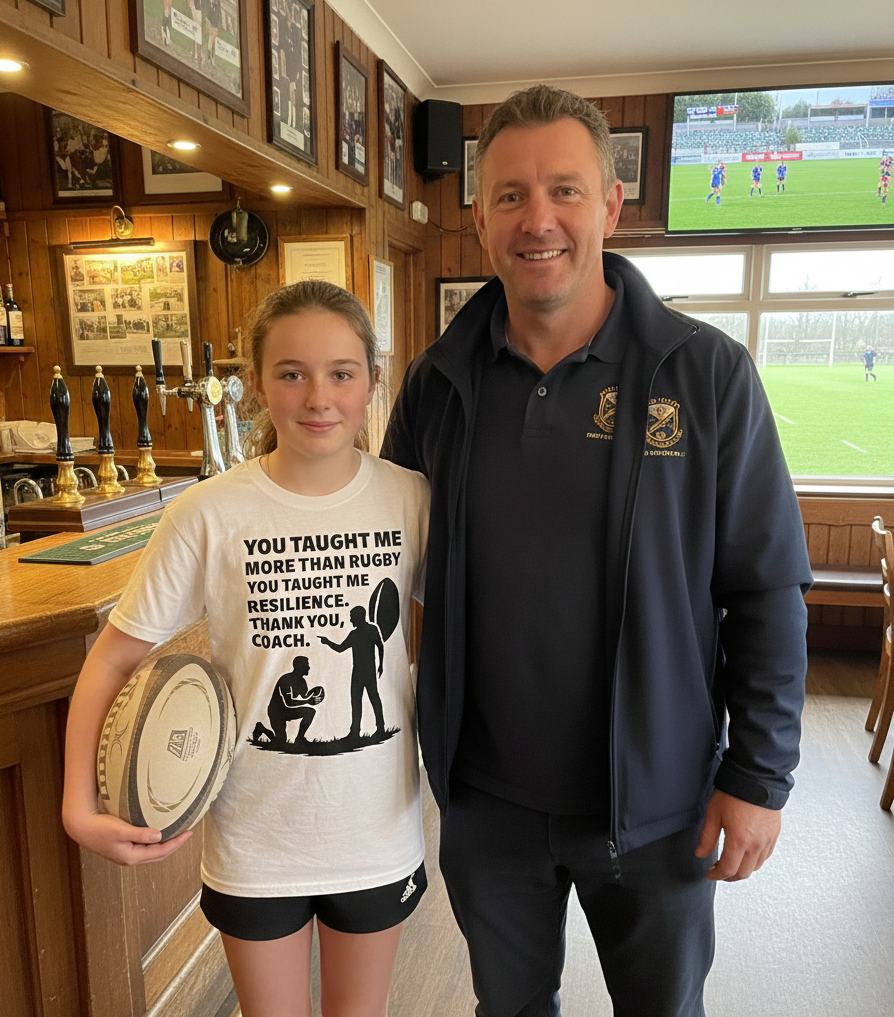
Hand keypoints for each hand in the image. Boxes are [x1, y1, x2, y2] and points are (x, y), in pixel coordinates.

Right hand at [64, 810, 192, 866]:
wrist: (81, 827)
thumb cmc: (99, 828)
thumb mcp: (121, 830)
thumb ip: (141, 834)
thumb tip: (159, 835)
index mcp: (131, 856)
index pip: (161, 852)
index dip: (177, 842)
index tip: (189, 832)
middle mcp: (130, 858)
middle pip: (158, 854)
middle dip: (174, 845)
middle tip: (186, 833)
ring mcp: (126, 853)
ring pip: (151, 852)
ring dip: (164, 844)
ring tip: (176, 833)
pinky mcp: (122, 847)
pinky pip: (144, 846)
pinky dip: (154, 841)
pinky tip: (157, 832)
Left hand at [695, 789, 780, 881]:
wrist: (756, 778)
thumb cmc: (734, 792)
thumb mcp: (713, 813)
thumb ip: (707, 837)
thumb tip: (701, 853)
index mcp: (739, 840)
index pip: (728, 869)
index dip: (716, 875)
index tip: (709, 873)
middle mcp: (756, 844)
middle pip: (743, 873)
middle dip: (729, 876)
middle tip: (718, 871)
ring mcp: (767, 840)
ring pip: (756, 867)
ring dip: (742, 870)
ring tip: (731, 864)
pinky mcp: (774, 835)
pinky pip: (765, 856)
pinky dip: (755, 861)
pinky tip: (746, 855)